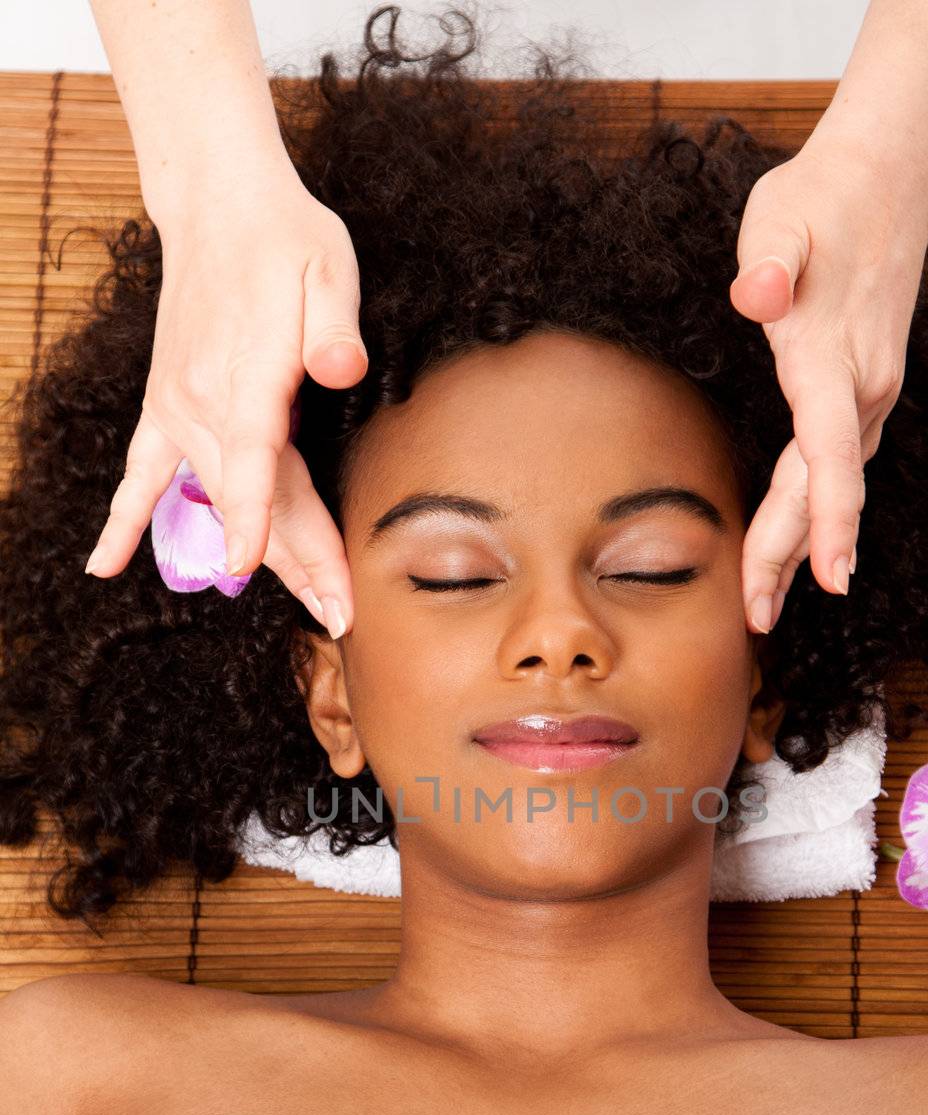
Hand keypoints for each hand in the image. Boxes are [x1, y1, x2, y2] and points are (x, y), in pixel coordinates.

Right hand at [83, 159, 366, 637]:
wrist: (220, 205)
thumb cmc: (286, 240)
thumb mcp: (328, 270)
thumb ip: (334, 329)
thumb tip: (343, 368)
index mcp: (246, 378)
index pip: (254, 465)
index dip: (255, 522)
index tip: (251, 569)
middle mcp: (202, 403)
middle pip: (256, 500)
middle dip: (302, 563)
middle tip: (343, 614)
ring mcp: (178, 410)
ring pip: (222, 500)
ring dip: (263, 555)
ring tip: (313, 601)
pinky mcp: (167, 406)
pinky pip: (141, 474)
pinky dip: (124, 522)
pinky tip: (103, 566)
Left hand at [730, 132, 927, 633]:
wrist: (884, 182)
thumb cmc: (819, 201)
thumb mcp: (780, 217)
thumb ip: (766, 259)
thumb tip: (753, 295)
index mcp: (833, 359)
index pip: (830, 453)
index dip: (831, 520)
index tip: (831, 580)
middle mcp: (860, 389)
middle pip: (821, 491)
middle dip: (789, 559)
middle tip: (755, 621)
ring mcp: (865, 395)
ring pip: (827, 488)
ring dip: (798, 549)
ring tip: (764, 606)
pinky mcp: (858, 394)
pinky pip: (831, 470)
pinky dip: (812, 515)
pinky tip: (795, 549)